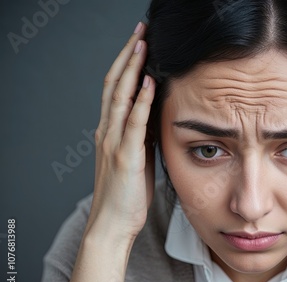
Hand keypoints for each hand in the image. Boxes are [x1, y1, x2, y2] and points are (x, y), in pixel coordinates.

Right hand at [87, 22, 155, 240]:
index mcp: (110, 131)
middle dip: (127, 55)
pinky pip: (133, 123)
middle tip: (140, 30)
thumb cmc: (126, 194)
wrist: (112, 224)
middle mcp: (107, 131)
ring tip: (142, 43)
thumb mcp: (136, 158)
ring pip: (119, 96)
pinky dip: (140, 100)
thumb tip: (156, 116)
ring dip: (131, 68)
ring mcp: (114, 142)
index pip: (115, 89)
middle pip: (114, 84)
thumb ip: (142, 136)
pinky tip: (148, 82)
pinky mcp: (125, 157)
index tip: (139, 42)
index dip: (126, 64)